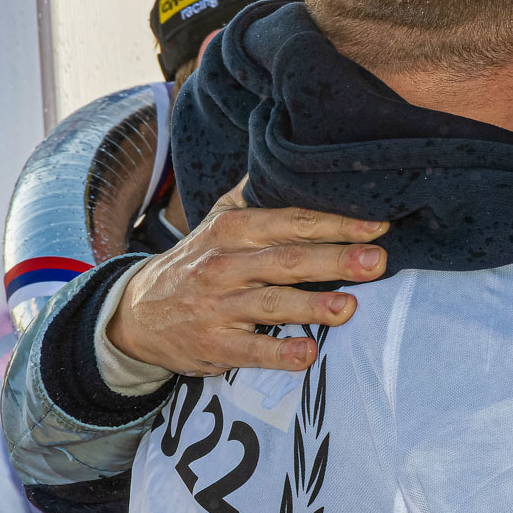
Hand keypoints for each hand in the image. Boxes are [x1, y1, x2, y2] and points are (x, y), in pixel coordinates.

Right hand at [107, 180, 389, 374]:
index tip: (377, 227)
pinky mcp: (213, 344)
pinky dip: (279, 353)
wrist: (136, 313)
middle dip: (335, 260)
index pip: (291, 223)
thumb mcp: (219, 222)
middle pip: (287, 260)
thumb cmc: (196, 263)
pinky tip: (308, 353)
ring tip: (349, 307)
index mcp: (233, 230)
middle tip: (377, 261)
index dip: (336, 224)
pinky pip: (250, 350)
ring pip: (270, 303)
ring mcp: (217, 306)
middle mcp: (224, 264)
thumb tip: (294, 158)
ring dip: (312, 306)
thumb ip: (256, 196)